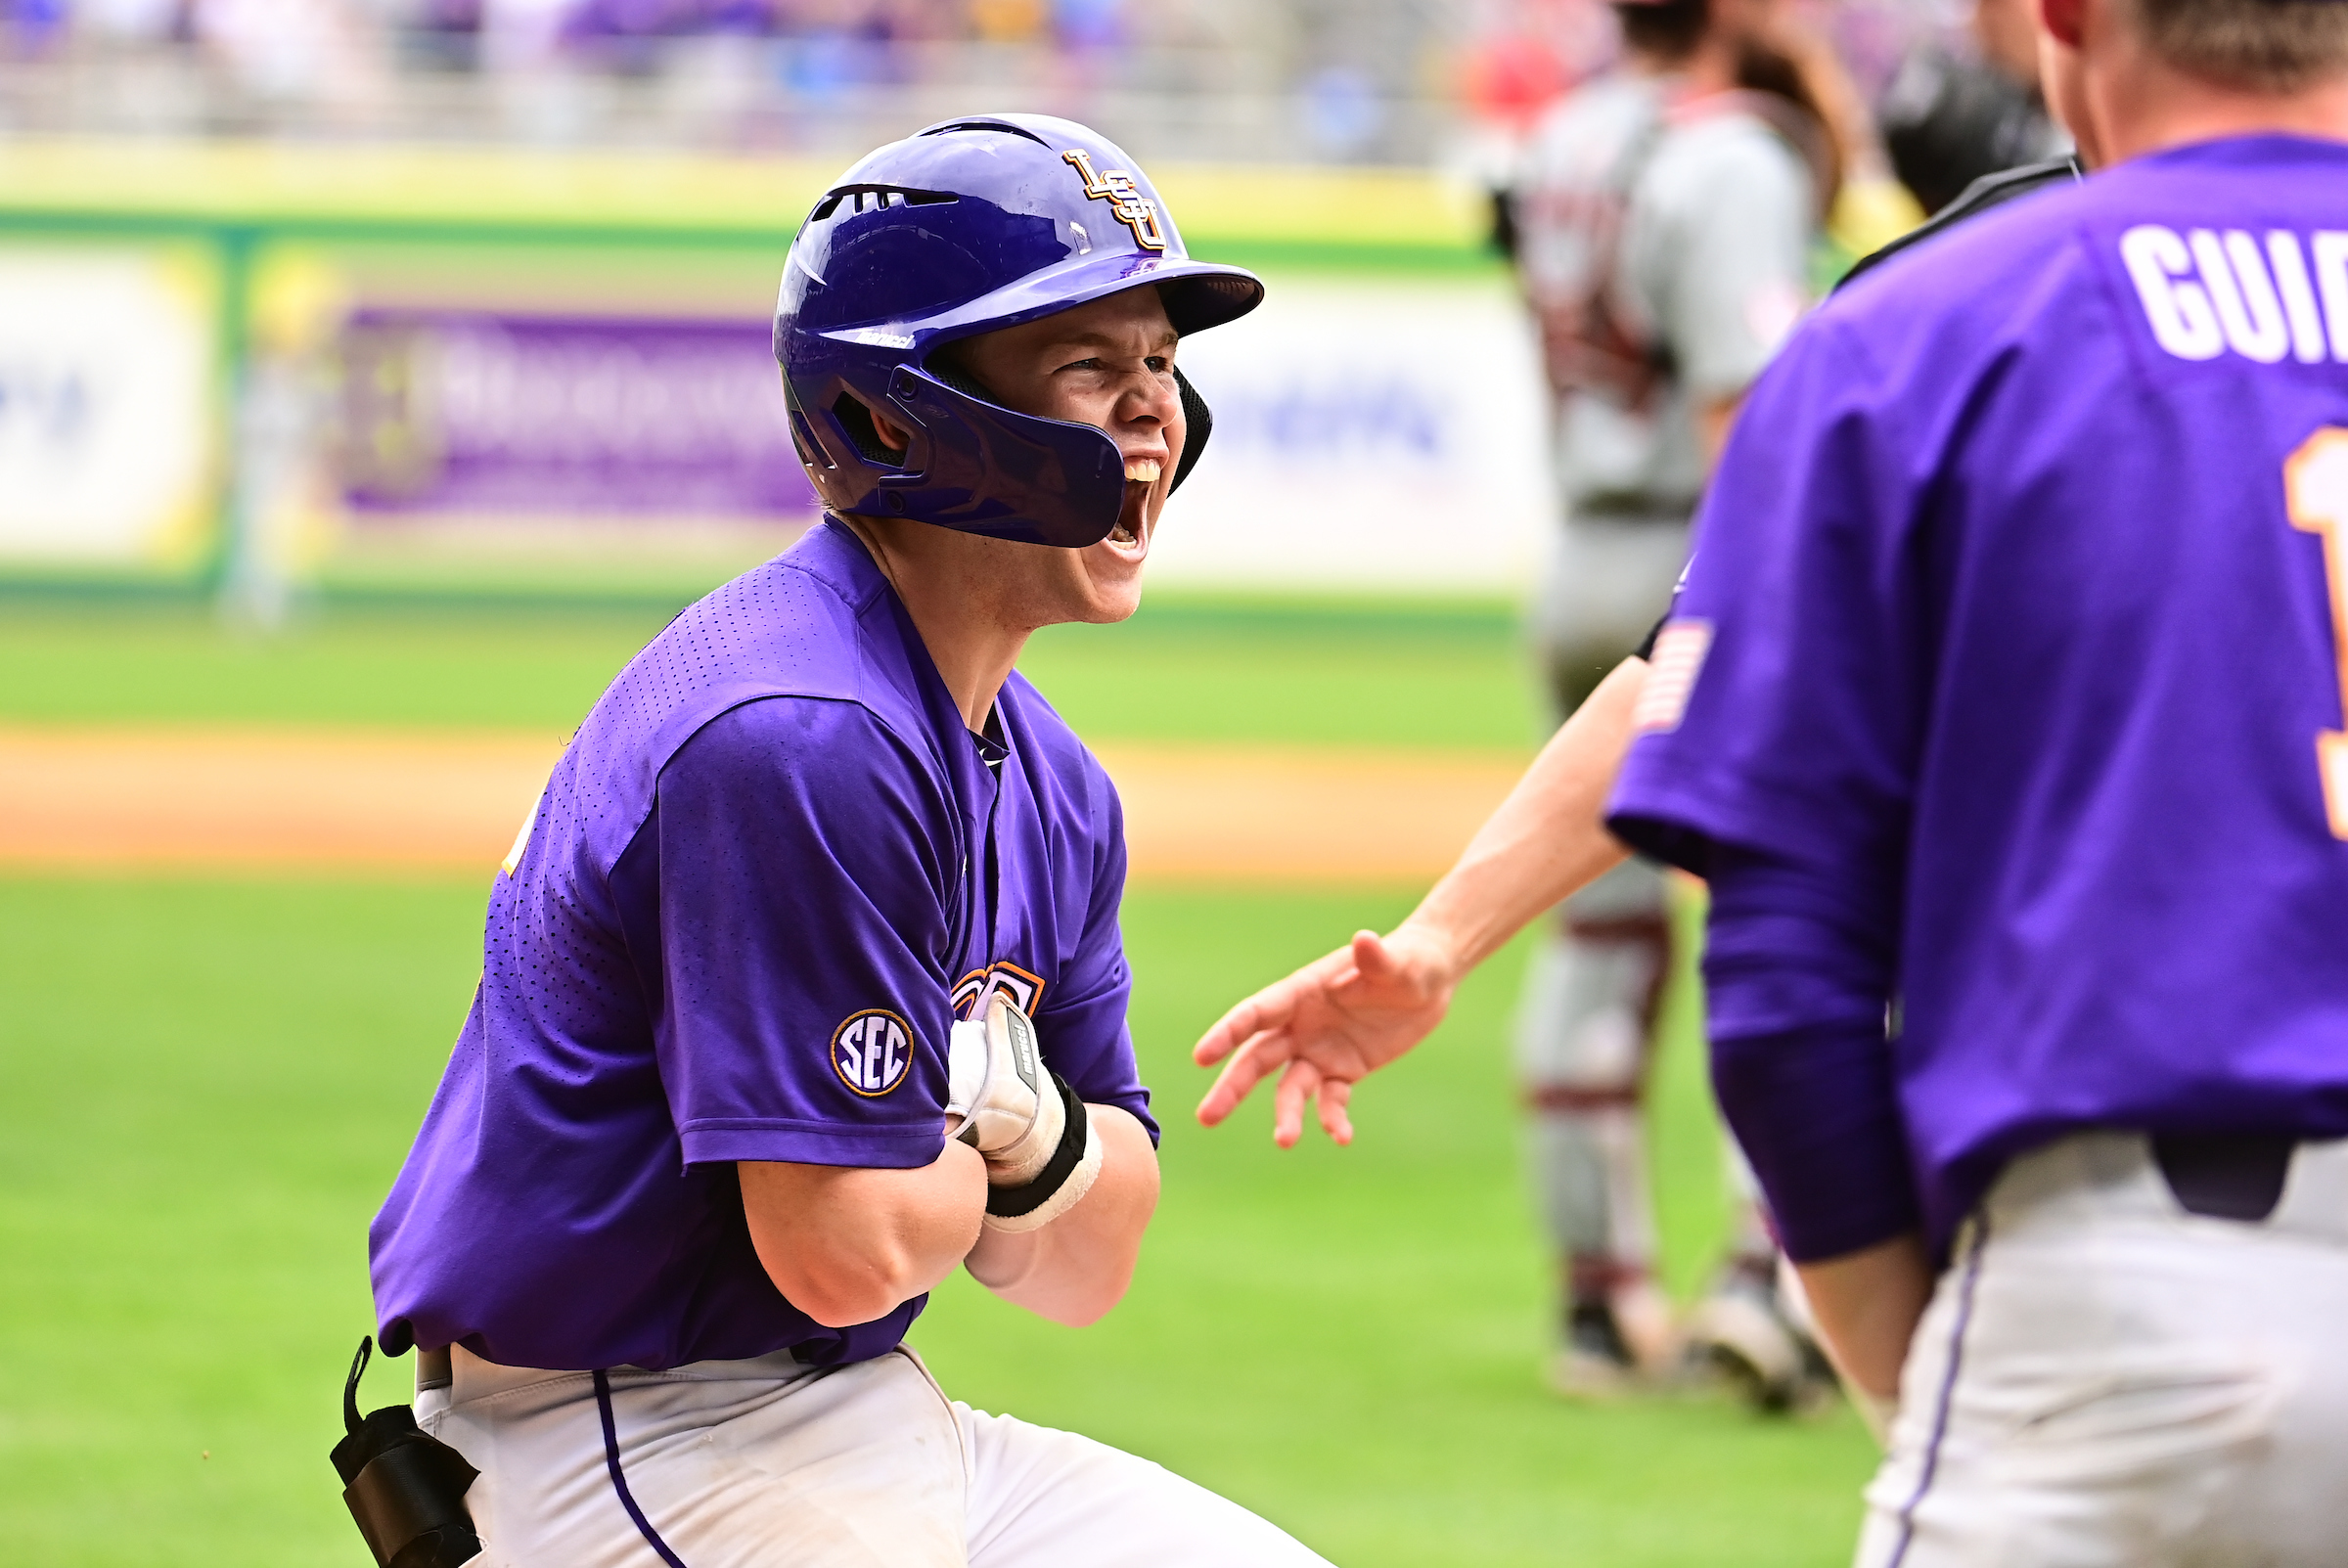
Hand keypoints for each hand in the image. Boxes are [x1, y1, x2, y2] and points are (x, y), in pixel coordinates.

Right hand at [1192, 924, 1458, 1145]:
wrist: (1429, 980)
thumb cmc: (1408, 960)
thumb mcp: (1396, 962)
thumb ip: (1377, 958)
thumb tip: (1364, 940)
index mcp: (1302, 992)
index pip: (1256, 1014)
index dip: (1228, 1033)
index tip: (1202, 1056)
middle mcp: (1301, 1024)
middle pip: (1256, 1058)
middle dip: (1232, 1086)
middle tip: (1206, 1117)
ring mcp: (1319, 1050)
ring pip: (1289, 1087)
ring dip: (1285, 1114)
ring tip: (1285, 1141)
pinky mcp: (1344, 1070)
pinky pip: (1331, 1100)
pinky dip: (1333, 1119)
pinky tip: (1342, 1137)